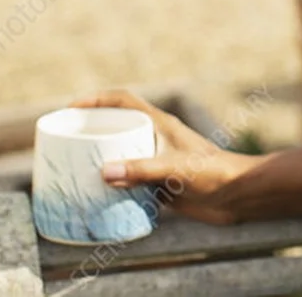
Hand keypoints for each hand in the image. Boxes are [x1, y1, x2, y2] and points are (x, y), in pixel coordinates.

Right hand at [69, 89, 255, 224]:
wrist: (239, 195)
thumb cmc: (214, 173)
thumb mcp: (176, 168)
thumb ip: (142, 170)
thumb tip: (103, 173)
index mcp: (160, 124)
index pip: (123, 101)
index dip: (96, 100)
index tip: (70, 109)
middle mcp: (155, 139)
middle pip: (117, 128)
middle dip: (91, 133)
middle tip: (63, 146)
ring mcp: (157, 161)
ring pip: (121, 156)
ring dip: (99, 162)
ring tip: (71, 173)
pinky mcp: (160, 184)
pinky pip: (129, 183)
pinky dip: (112, 189)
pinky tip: (95, 201)